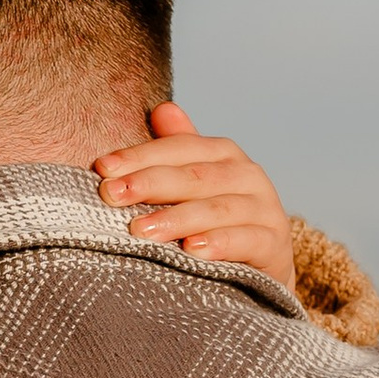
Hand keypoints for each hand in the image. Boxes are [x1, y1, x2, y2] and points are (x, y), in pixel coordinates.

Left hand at [92, 105, 296, 289]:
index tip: (103, 169)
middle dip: (150, 184)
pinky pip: (247, 240)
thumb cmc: (218, 222)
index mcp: (223, 155)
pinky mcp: (275, 244)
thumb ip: (176, 150)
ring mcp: (265, 209)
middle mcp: (247, 175)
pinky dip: (219, 243)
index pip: (179, 148)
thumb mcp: (196, 186)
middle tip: (112, 196)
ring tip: (141, 230)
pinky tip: (191, 250)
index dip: (140, 156)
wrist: (264, 268)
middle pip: (195, 176)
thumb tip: (161, 108)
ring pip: (218, 208)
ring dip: (178, 218)